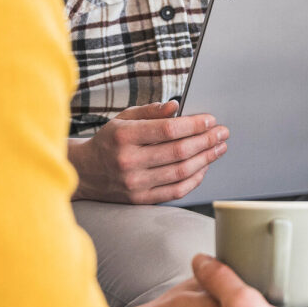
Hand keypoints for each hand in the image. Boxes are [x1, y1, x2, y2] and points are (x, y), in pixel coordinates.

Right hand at [69, 102, 227, 204]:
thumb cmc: (109, 141)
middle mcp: (129, 161)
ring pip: (180, 172)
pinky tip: (204, 167)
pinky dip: (194, 179)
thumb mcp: (123, 119)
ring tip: (219, 148)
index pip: (167, 130)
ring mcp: (134, 183)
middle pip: (178, 151)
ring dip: (206, 159)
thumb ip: (150, 111)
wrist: (85, 172)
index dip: (194, 124)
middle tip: (222, 133)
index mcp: (123, 136)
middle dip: (206, 140)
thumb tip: (176, 107)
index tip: (210, 120)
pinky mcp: (140, 199)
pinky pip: (175, 191)